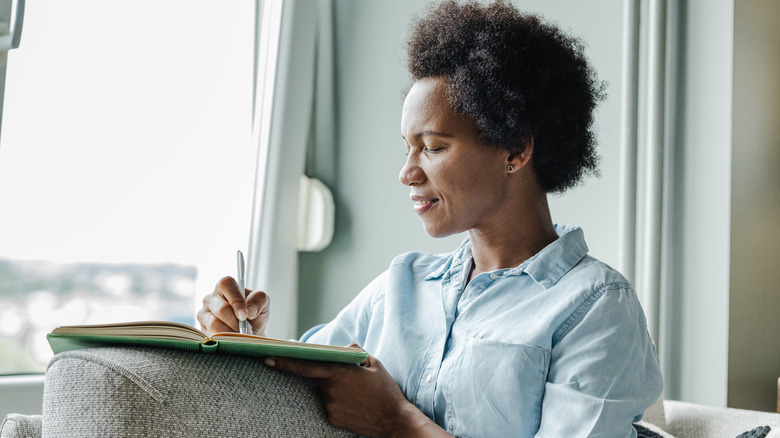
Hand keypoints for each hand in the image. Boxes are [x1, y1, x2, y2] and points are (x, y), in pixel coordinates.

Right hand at [197, 276, 269, 336]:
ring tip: (241, 335)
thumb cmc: (254, 316)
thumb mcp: (263, 304)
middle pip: (221, 309)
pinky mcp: (201, 329)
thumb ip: (260, 299)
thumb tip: (250, 310)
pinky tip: (232, 340)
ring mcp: (203, 314)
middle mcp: (211, 298)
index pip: (226, 285)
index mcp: (225, 286)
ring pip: (214, 324)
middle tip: (247, 329)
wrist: (250, 334)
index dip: (236, 300)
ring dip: (231, 332)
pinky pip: (211, 336)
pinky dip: (225, 340)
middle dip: (237, 322)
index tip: (245, 315)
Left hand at [266, 346, 451, 437]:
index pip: (305, 365)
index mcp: (339, 372)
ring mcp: (330, 406)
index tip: (267, 357)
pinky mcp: (332, 418)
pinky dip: (337, 400)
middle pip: (314, 376)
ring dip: (333, 388)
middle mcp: (330, 390)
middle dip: (317, 372)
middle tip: (331, 372)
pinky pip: (329, 404)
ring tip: (356, 392)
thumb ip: (355, 353)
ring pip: (323, 391)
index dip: (285, 361)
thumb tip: (345, 349)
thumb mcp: (374, 363)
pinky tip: (354, 403)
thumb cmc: (385, 390)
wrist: (393, 420)